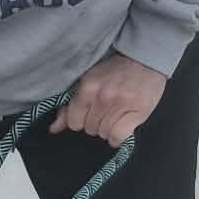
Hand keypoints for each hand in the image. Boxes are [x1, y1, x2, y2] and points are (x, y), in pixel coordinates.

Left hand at [51, 51, 166, 146]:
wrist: (145, 61)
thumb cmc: (115, 71)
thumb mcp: (88, 82)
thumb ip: (70, 106)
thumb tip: (53, 129)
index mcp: (88, 88)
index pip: (74, 122)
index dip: (80, 120)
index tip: (89, 113)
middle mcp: (103, 97)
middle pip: (89, 129)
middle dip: (95, 123)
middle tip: (106, 110)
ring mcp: (121, 105)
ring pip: (104, 133)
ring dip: (107, 129)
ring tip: (115, 115)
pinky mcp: (137, 113)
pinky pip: (118, 136)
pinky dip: (117, 137)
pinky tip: (120, 128)